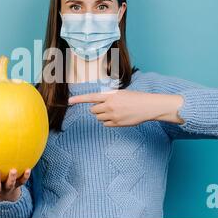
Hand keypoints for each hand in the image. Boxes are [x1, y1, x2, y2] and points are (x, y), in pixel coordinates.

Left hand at [68, 90, 184, 126]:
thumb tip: (97, 105)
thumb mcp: (121, 93)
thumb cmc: (135, 98)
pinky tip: (118, 118)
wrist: (148, 106)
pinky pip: (105, 124)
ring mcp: (113, 115)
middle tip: (108, 107)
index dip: (78, 99)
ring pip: (99, 118)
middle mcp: (109, 105)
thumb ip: (108, 97)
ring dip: (103, 116)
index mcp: (110, 96)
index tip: (69, 101)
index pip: (90, 97)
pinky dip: (108, 122)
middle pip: (93, 110)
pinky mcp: (117, 124)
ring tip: (115, 112)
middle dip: (97, 109)